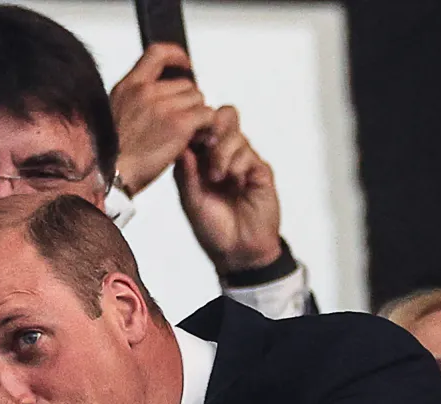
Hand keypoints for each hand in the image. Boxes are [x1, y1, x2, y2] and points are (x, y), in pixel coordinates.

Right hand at [110, 43, 215, 196]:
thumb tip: (156, 100)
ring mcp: (163, 106)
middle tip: (185, 124)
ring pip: (199, 99)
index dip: (176, 55)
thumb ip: (134, 103)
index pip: (157, 53)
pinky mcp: (180, 123)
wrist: (111, 180)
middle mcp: (145, 91)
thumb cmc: (111, 160)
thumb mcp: (112, 119)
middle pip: (185, 84)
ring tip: (188, 136)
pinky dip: (207, 128)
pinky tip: (198, 140)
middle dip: (189, 103)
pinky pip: (207, 115)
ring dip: (198, 117)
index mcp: (127, 88)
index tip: (185, 64)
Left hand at [175, 105, 282, 274]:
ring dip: (223, 152)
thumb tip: (181, 147)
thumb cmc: (212, 228)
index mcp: (201, 159)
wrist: (238, 250)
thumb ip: (186, 174)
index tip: (189, 137)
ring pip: (236, 135)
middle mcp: (222, 155)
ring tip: (217, 177)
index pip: (200, 127)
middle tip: (207, 144)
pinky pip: (249, 154)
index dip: (195, 125)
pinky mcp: (259, 170)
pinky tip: (235, 184)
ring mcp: (242, 161)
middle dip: (215, 126)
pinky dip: (238, 165)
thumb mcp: (191, 201)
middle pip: (224, 117)